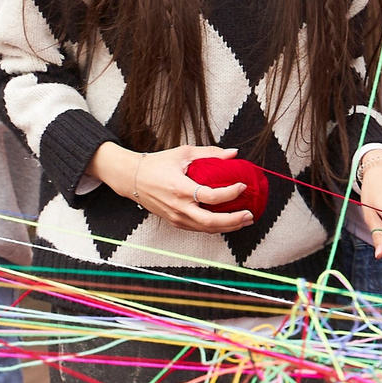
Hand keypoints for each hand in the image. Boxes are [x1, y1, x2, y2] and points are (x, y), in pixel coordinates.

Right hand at [92, 142, 253, 233]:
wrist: (132, 179)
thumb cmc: (157, 164)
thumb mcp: (183, 153)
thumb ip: (210, 153)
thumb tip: (233, 154)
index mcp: (180, 188)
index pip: (211, 196)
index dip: (230, 193)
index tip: (242, 186)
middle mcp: (179, 207)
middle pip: (211, 222)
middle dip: (234, 220)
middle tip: (249, 214)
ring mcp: (176, 217)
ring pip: (206, 229)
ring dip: (228, 226)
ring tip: (243, 220)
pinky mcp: (175, 222)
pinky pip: (198, 228)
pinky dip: (215, 227)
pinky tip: (226, 222)